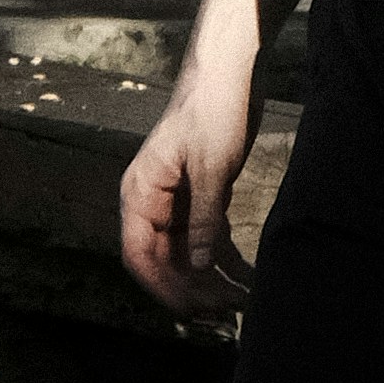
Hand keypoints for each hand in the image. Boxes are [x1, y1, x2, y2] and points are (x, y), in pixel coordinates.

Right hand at [119, 41, 259, 320]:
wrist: (232, 68)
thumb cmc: (212, 109)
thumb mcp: (210, 166)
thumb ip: (203, 218)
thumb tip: (199, 268)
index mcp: (141, 192)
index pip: (138, 254)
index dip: (161, 287)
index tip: (189, 312)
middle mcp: (153, 200)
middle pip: (164, 259)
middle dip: (191, 289)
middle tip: (223, 314)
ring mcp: (178, 199)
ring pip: (188, 252)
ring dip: (210, 279)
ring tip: (238, 304)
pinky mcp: (203, 194)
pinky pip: (207, 236)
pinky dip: (224, 258)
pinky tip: (245, 278)